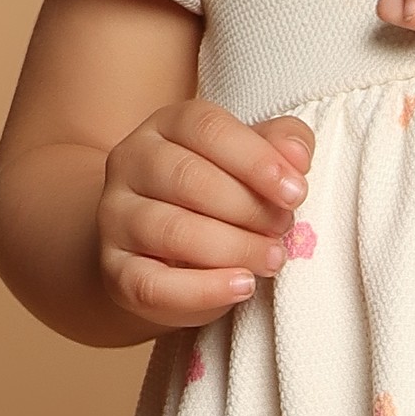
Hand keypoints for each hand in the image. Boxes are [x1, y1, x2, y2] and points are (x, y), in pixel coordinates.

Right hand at [94, 98, 313, 329]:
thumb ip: (280, 147)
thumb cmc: (217, 197)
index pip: (207, 128)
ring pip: (172, 230)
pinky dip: (204, 290)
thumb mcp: (250, 163)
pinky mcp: (115, 270)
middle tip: (285, 229)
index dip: (256, 159)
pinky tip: (242, 286)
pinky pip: (154, 284)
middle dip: (248, 208)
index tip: (296, 192)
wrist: (158, 247)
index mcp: (167, 126)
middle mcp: (131, 162)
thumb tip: (298, 157)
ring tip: (272, 259)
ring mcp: (116, 216)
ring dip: (234, 248)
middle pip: (188, 178)